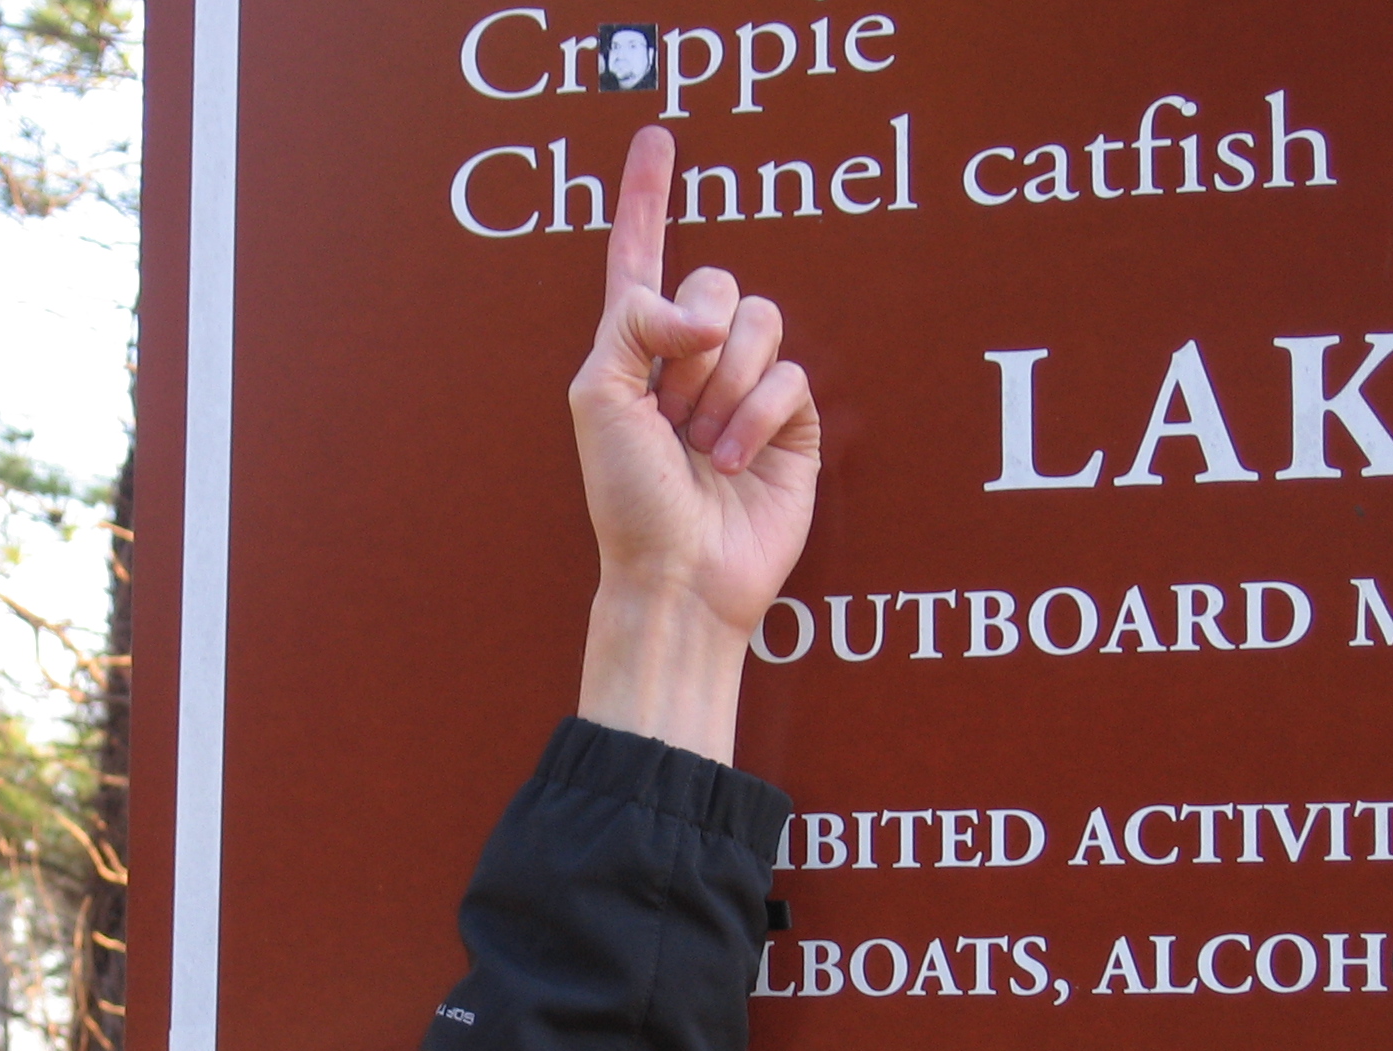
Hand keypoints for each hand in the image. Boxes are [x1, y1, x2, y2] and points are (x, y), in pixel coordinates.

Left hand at [571, 125, 820, 763]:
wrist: (677, 573)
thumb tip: (705, 310)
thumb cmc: (628, 498)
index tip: (657, 135)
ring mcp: (746, 390)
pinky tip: (733, 460)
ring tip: (701, 447)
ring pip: (762, 324)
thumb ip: (634, 321)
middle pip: (720, 283)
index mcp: (635, 349)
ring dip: (723, 388)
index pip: (642, 256)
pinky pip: (793, 375)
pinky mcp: (792, 422)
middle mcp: (693, 361)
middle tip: (672, 411)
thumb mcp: (600, 396)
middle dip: (694, 344)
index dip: (648, 196)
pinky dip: (756, 416)